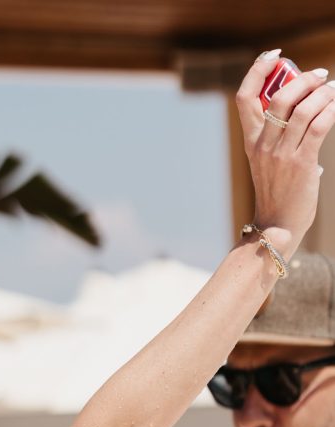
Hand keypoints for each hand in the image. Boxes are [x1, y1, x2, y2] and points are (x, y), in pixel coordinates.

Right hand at [236, 53, 334, 243]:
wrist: (277, 226)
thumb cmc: (277, 194)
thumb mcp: (268, 162)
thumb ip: (280, 138)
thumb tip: (307, 111)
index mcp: (251, 142)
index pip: (245, 97)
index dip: (258, 70)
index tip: (275, 56)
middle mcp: (263, 145)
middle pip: (281, 96)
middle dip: (304, 78)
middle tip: (321, 76)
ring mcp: (281, 154)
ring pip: (303, 108)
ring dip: (322, 94)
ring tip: (332, 91)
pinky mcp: (301, 163)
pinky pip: (318, 126)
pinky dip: (330, 111)